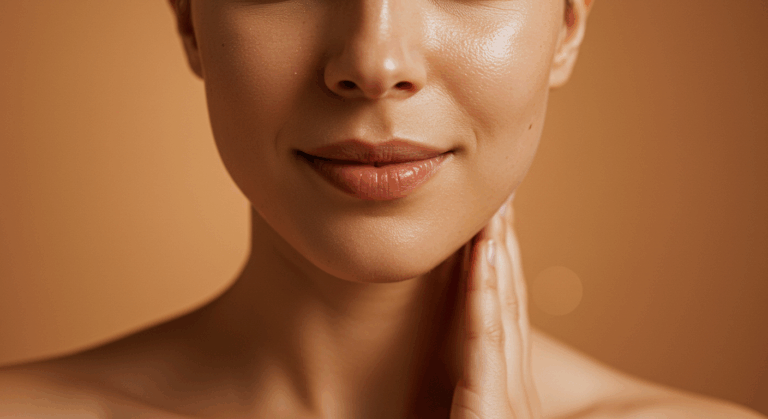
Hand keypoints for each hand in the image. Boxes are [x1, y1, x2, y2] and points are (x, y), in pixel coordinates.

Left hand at [449, 196, 541, 418]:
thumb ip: (458, 399)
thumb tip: (442, 375)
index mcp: (509, 393)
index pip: (507, 317)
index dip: (503, 266)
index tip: (495, 225)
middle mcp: (517, 389)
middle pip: (511, 301)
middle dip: (506, 247)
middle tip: (502, 195)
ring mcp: (510, 398)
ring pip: (504, 308)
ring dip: (498, 253)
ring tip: (494, 207)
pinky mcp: (491, 408)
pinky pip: (486, 338)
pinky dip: (483, 291)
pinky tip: (481, 252)